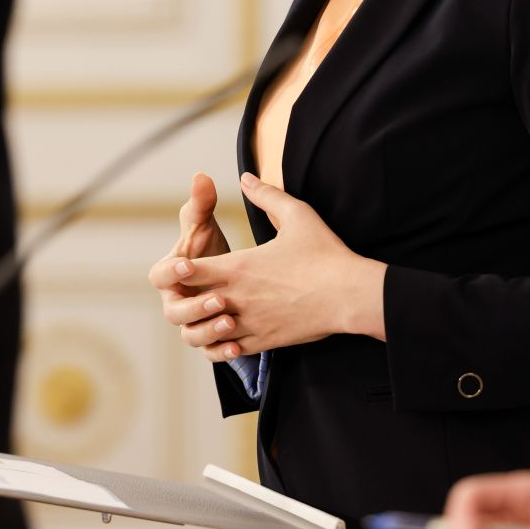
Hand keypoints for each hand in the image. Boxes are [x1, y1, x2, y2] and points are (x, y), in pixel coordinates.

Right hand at [149, 173, 232, 343]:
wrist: (242, 283)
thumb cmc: (218, 251)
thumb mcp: (208, 227)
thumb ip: (202, 204)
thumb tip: (201, 175)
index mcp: (170, 274)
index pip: (159, 275)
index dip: (172, 271)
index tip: (189, 264)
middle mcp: (176, 302)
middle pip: (174, 312)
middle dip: (195, 307)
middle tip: (220, 299)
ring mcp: (193, 324)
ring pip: (191, 336)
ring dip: (209, 331)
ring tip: (231, 321)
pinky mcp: (211, 342)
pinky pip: (211, 353)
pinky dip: (222, 352)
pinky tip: (239, 346)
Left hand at [151, 172, 384, 361]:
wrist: (350, 296)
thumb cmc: (324, 254)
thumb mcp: (296, 215)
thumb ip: (267, 196)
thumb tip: (246, 178)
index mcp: (239, 268)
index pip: (191, 272)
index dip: (179, 269)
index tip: (181, 265)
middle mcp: (238, 298)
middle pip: (194, 305)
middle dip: (189, 298)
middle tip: (192, 291)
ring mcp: (251, 323)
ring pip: (209, 332)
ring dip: (205, 323)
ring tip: (210, 314)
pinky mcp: (266, 341)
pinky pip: (232, 350)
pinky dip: (225, 344)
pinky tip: (230, 335)